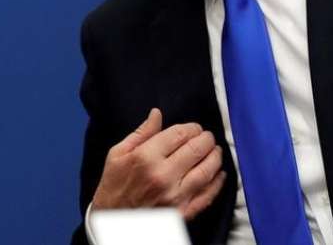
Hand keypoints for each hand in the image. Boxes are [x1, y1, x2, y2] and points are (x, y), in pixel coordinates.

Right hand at [92, 108, 225, 219]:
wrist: (112, 219)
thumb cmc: (114, 184)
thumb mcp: (118, 153)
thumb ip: (142, 133)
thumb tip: (157, 114)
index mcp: (146, 157)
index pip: (179, 134)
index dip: (191, 128)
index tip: (193, 127)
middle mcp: (163, 175)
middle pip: (196, 149)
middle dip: (206, 139)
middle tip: (207, 136)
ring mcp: (175, 195)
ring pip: (207, 171)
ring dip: (215, 157)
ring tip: (216, 150)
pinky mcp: (183, 211)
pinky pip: (207, 195)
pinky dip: (218, 183)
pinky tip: (220, 174)